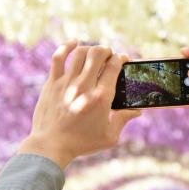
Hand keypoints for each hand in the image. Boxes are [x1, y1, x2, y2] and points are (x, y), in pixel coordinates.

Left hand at [18, 40, 140, 168]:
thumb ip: (124, 119)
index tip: (123, 59)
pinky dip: (66, 47)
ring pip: (80, 53)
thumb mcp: (109, 136)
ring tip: (95, 53)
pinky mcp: (52, 84)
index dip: (121, 58)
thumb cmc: (82, 143)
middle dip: (107, 50)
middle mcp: (84, 86)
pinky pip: (59, 58)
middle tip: (109, 55)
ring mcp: (66, 83)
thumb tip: (138, 111)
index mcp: (101, 98)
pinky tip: (74, 43)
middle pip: (97, 54)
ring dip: (91, 48)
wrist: (51, 146)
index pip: (113, 66)